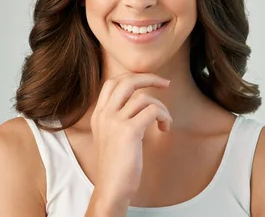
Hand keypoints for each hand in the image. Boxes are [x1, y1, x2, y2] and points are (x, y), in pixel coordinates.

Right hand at [89, 72, 172, 208]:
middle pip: (127, 81)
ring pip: (144, 98)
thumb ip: (119, 118)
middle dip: (149, 78)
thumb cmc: (117, 165)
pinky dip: (164, 117)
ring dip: (161, 107)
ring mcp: (115, 122)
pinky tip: (165, 128)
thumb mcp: (111, 136)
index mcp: (99, 114)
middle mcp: (105, 114)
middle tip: (166, 83)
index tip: (149, 81)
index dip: (133, 77)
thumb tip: (142, 102)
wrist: (112, 188)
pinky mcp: (129, 131)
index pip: (112, 82)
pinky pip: (153, 111)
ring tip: (165, 122)